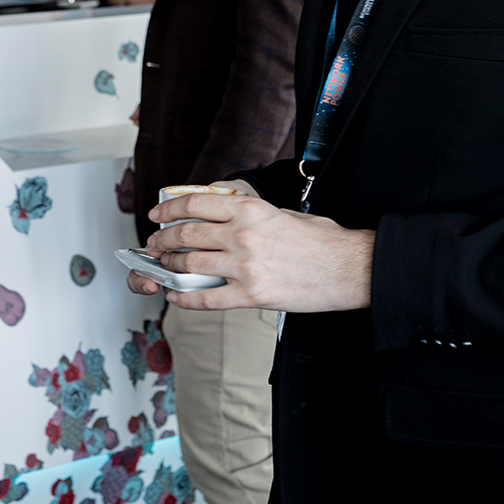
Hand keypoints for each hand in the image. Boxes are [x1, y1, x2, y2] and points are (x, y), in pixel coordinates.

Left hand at [124, 190, 373, 312]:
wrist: (349, 268)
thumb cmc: (321, 241)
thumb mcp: (282, 213)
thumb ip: (250, 215)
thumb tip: (223, 220)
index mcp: (249, 209)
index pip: (194, 204)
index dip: (168, 209)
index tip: (157, 214)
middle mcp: (242, 235)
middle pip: (185, 235)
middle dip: (162, 240)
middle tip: (154, 244)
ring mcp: (245, 266)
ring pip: (190, 266)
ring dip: (169, 268)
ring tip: (163, 268)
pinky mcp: (252, 295)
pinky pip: (207, 299)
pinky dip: (186, 299)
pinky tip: (177, 298)